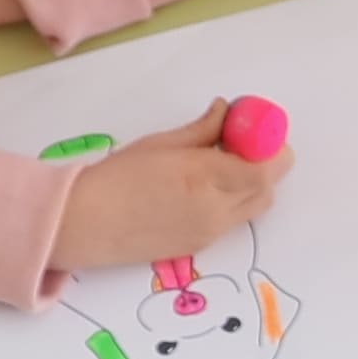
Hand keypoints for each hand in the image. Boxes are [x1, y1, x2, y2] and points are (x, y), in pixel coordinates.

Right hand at [63, 124, 280, 276]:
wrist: (85, 224)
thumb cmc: (116, 177)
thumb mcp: (161, 143)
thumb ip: (202, 129)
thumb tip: (225, 111)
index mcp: (205, 177)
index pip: (265, 169)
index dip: (271, 150)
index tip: (258, 133)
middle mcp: (215, 210)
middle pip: (266, 190)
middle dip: (265, 167)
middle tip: (243, 147)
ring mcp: (210, 233)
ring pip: (253, 208)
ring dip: (251, 186)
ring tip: (221, 167)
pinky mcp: (200, 247)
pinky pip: (233, 222)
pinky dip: (233, 203)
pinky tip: (204, 190)